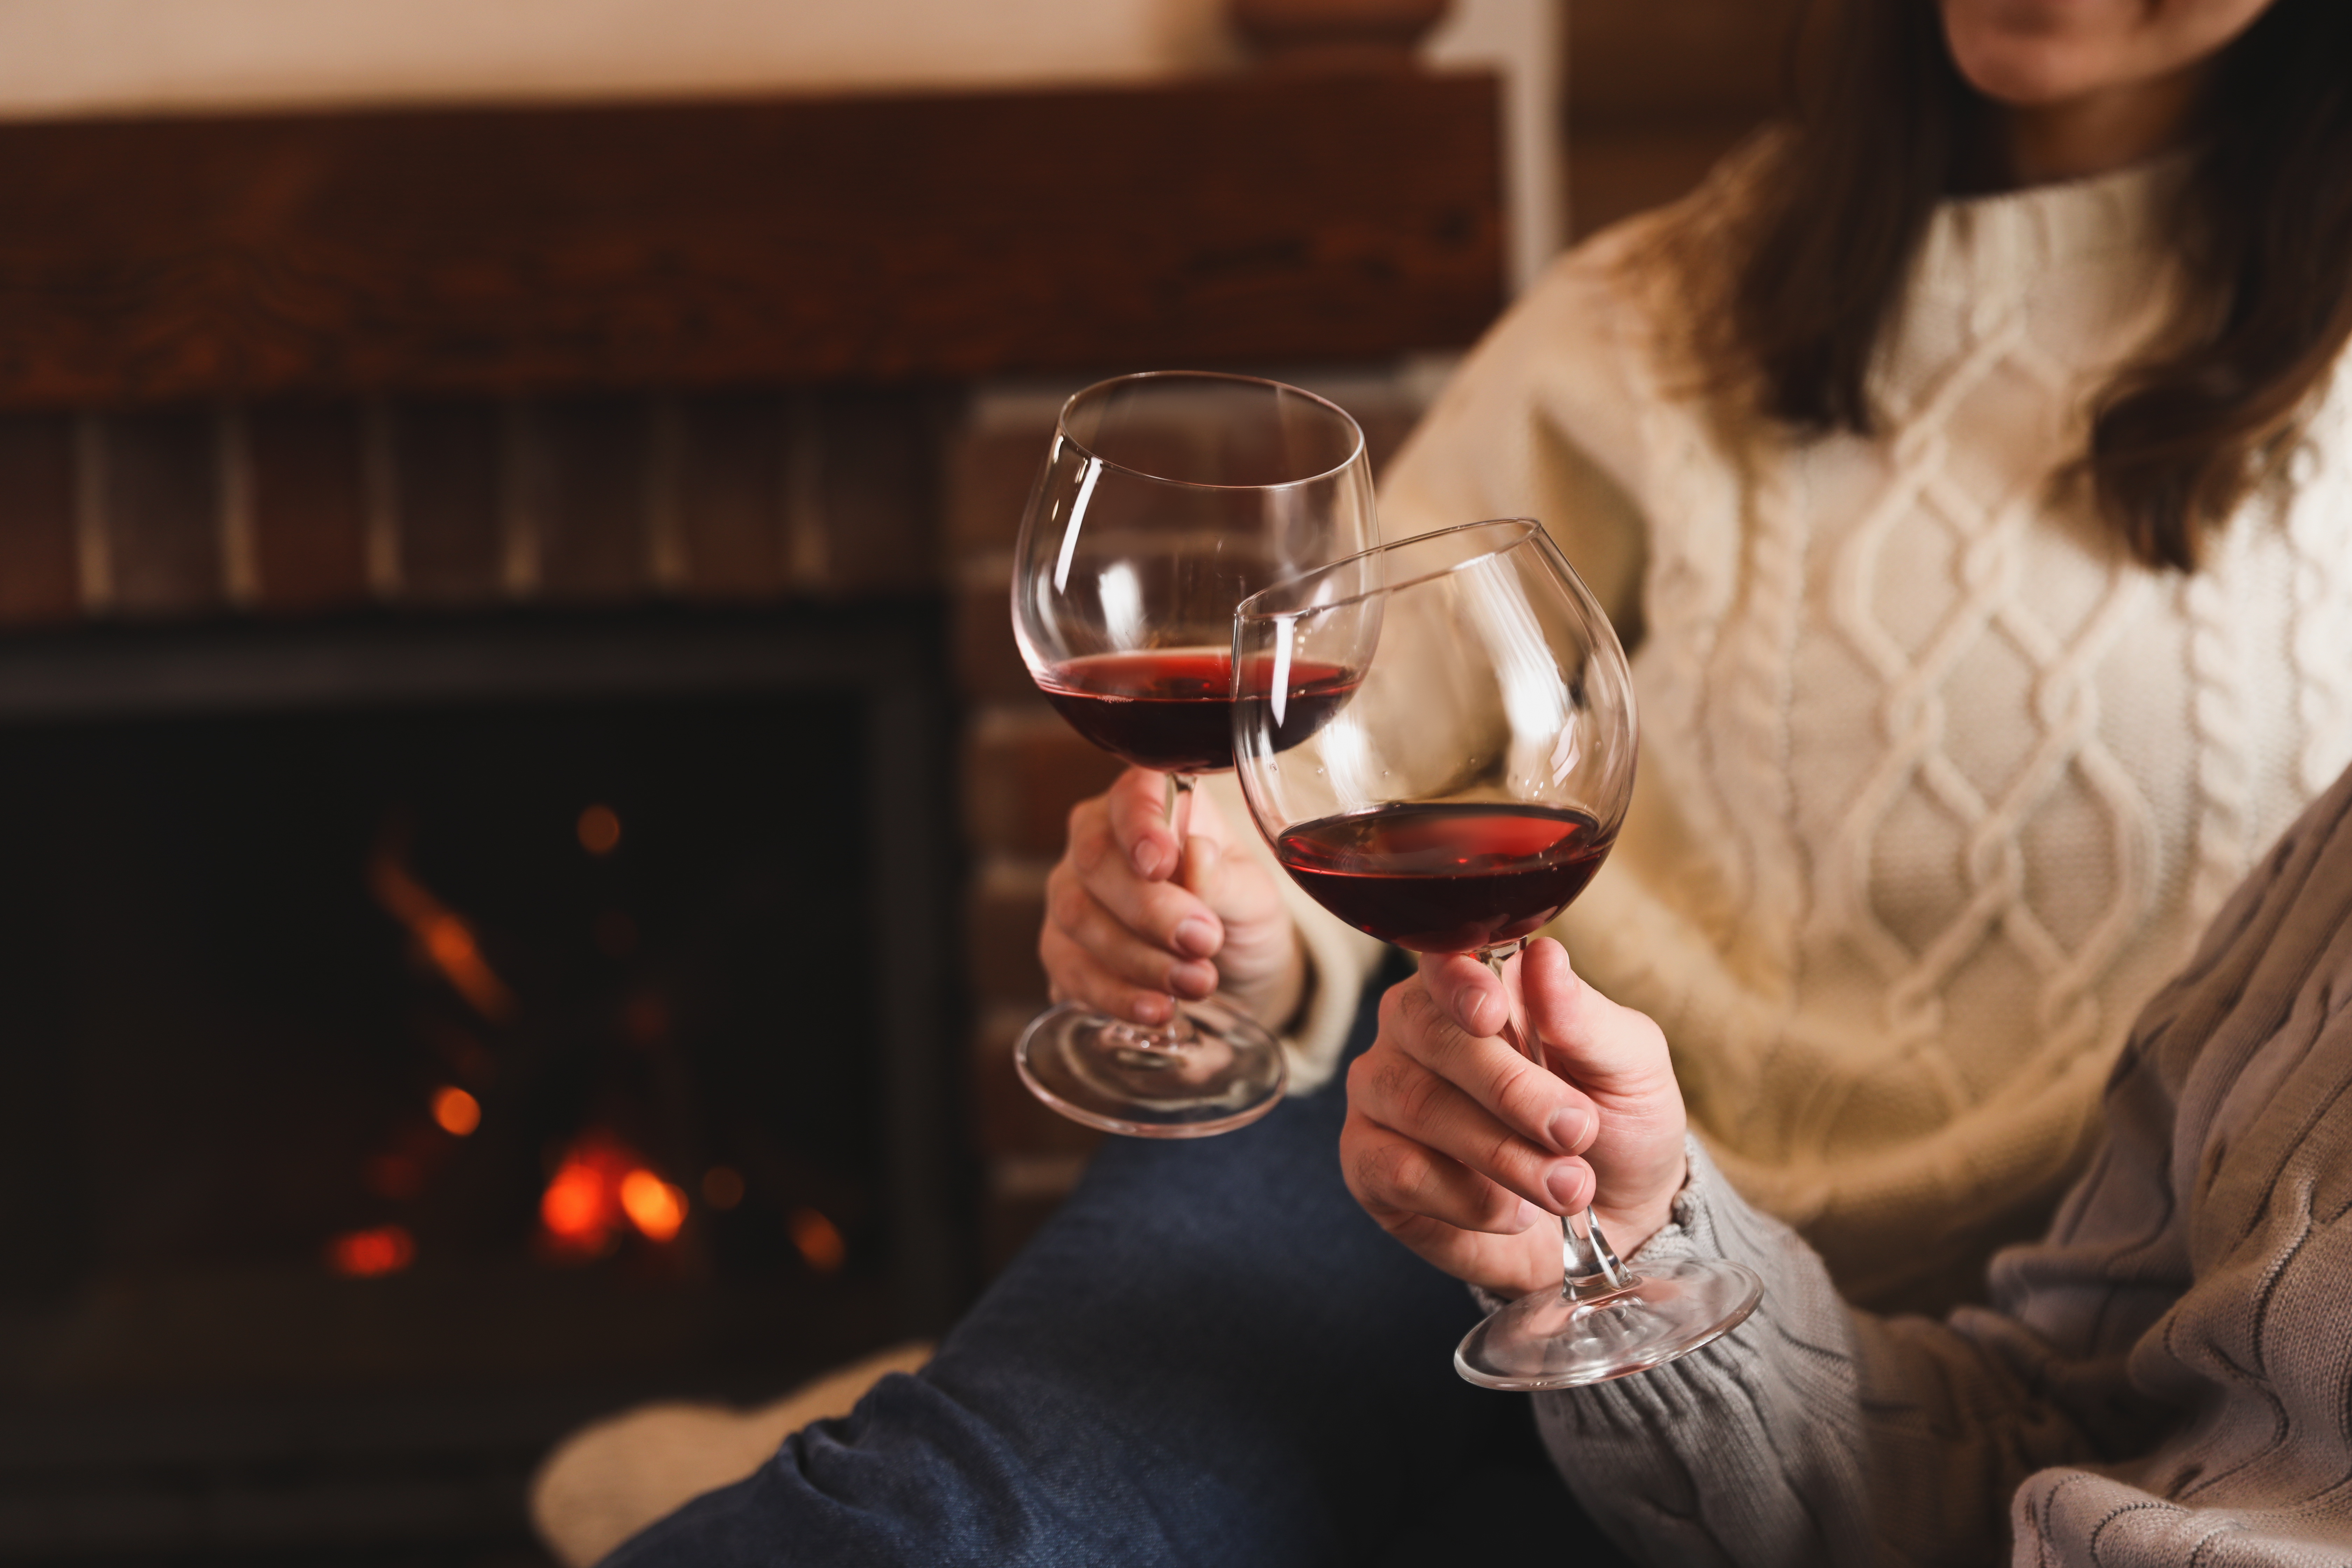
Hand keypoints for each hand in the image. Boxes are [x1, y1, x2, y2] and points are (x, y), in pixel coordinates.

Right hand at [1040, 767, 1303, 1029]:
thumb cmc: (1239, 914)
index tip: (1163, 864)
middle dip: (1149, 909)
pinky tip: (1154, 1009)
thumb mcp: (1253, 896)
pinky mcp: (1061, 951)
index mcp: (1151, 804)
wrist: (1231, 974)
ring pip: (1076, 917)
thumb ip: (1225, 878)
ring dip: (1138, 958)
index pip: (1131, 794)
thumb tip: (1196, 853)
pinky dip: (1115, 994)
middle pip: (1095, 860)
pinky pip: (1070, 969)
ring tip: (1195, 984)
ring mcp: (1071, 894)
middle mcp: (1098, 839)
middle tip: (1204, 942)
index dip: (1140, 825)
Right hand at [1341, 939, 1688, 1298]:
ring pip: (1418, 1106)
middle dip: (1509, 1090)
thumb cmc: (1617, 1125)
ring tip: (1567, 1187)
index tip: (1493, 1012)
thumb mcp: (1629, 1066)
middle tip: (1576, 1132)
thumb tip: (1546, 958)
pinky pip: (1398, 1171)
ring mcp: (1382, 1096)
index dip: (1461, 983)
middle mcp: (1414, 1031)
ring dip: (1502, 1153)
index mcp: (1474, 988)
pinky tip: (1514, 1211)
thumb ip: (1586, 1017)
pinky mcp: (1369, 1165)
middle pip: (1431, 1035)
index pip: (1445, 962)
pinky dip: (1468, 1198)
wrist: (1616, 1221)